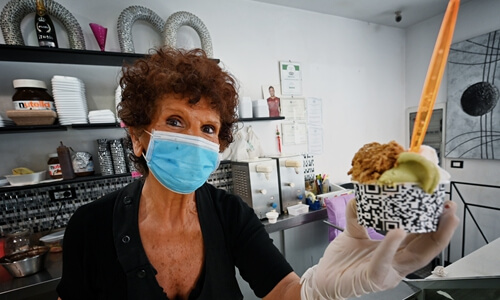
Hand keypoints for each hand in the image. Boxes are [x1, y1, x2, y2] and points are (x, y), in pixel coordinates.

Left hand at [301, 198, 458, 298]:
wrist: (323, 278)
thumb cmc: (342, 261)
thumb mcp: (353, 232)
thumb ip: (358, 216)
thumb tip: (360, 197)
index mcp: (395, 252)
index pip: (422, 237)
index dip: (434, 222)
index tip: (441, 204)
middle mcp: (396, 263)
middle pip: (427, 248)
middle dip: (442, 229)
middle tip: (449, 210)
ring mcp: (388, 272)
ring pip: (416, 257)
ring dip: (430, 238)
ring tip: (438, 220)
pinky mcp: (374, 279)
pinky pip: (384, 262)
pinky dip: (391, 246)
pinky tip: (398, 233)